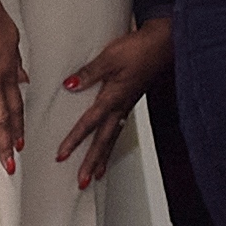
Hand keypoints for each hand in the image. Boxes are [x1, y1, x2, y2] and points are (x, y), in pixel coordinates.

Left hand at [53, 18, 172, 189]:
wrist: (162, 44)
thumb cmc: (138, 49)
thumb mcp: (109, 57)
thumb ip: (89, 72)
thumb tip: (69, 85)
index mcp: (113, 98)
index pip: (89, 124)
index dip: (74, 140)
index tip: (62, 155)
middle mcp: (121, 107)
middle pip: (104, 141)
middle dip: (92, 163)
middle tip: (82, 182)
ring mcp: (127, 106)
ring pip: (113, 138)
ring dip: (103, 157)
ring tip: (96, 174)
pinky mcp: (131, 101)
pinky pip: (119, 128)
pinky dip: (112, 142)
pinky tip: (109, 145)